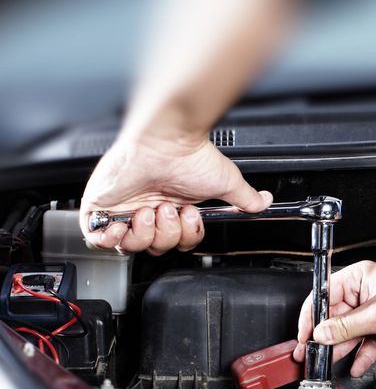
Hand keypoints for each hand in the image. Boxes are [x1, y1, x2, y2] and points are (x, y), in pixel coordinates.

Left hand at [79, 135, 271, 254]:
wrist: (164, 140)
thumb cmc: (191, 156)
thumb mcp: (226, 182)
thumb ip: (245, 198)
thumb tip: (264, 202)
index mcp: (174, 208)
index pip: (177, 243)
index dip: (184, 238)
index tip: (189, 215)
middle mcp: (149, 211)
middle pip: (155, 249)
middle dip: (166, 234)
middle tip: (169, 210)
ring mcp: (124, 210)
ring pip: (129, 247)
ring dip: (144, 233)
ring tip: (148, 209)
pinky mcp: (100, 206)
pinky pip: (98, 239)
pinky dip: (111, 239)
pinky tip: (124, 224)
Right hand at [293, 261, 375, 376]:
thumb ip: (346, 326)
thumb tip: (322, 333)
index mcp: (360, 277)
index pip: (325, 294)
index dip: (312, 315)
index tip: (305, 333)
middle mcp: (364, 292)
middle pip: (335, 316)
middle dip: (326, 337)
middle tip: (312, 353)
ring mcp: (373, 311)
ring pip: (349, 332)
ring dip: (341, 348)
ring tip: (328, 362)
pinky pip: (365, 342)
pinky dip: (360, 355)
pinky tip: (355, 366)